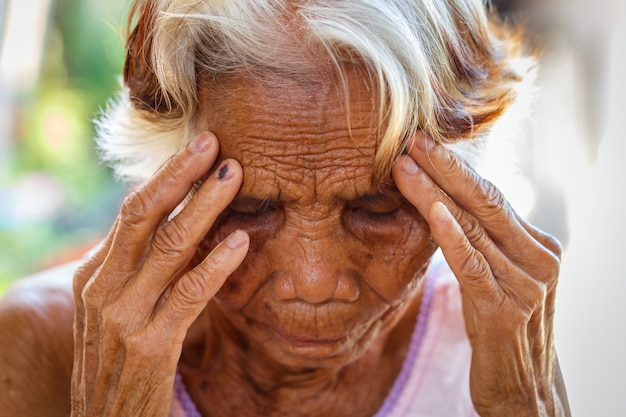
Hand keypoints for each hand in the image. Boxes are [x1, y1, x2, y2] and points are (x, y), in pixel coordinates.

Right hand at [71, 132, 248, 416]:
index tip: (198, 148)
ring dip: (204, 207)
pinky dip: (215, 263)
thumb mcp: (115, 309)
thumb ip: (138, 269)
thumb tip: (174, 223)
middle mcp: (102, 290)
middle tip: (214, 142)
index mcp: (93, 276)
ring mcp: (124, 318)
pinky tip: (240, 240)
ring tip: (234, 175)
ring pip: (168, 247)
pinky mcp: (153, 346)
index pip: (130, 212)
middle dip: (179, 175)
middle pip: (142, 216)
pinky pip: (188, 294)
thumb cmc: (118, 360)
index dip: (166, 177)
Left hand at [392, 133, 569, 415]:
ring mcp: (527, 284)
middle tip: (411, 139)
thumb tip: (448, 207)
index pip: (493, 197)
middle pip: (485, 202)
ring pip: (475, 228)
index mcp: (537, 246)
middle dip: (444, 167)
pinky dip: (451, 235)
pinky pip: (473, 265)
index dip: (456, 168)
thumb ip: (484, 244)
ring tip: (404, 167)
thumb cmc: (501, 328)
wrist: (522, 388)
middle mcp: (539, 259)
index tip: (423, 144)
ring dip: (434, 193)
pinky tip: (431, 210)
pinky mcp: (506, 310)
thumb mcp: (498, 278)